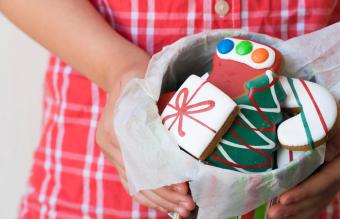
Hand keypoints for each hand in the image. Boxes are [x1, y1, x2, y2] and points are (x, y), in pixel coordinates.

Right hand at [96, 80, 195, 216]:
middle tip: (188, 206)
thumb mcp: (148, 85)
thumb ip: (157, 109)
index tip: (184, 187)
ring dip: (159, 200)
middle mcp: (109, 145)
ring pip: (134, 185)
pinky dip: (149, 194)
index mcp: (114, 128)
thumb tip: (180, 144)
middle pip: (138, 178)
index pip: (141, 162)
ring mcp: (111, 152)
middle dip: (164, 196)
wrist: (122, 75)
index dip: (162, 178)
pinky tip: (165, 203)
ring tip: (182, 209)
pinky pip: (131, 181)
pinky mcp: (117, 155)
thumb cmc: (139, 78)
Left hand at [268, 102, 339, 218]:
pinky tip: (286, 216)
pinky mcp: (322, 183)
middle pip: (316, 197)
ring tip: (274, 216)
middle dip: (294, 207)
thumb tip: (328, 152)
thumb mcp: (336, 123)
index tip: (284, 198)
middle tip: (273, 213)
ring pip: (314, 202)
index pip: (322, 181)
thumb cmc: (335, 117)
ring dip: (295, 212)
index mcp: (339, 165)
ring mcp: (329, 182)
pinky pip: (314, 201)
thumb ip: (332, 135)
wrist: (338, 122)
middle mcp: (336, 177)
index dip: (304, 192)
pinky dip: (301, 211)